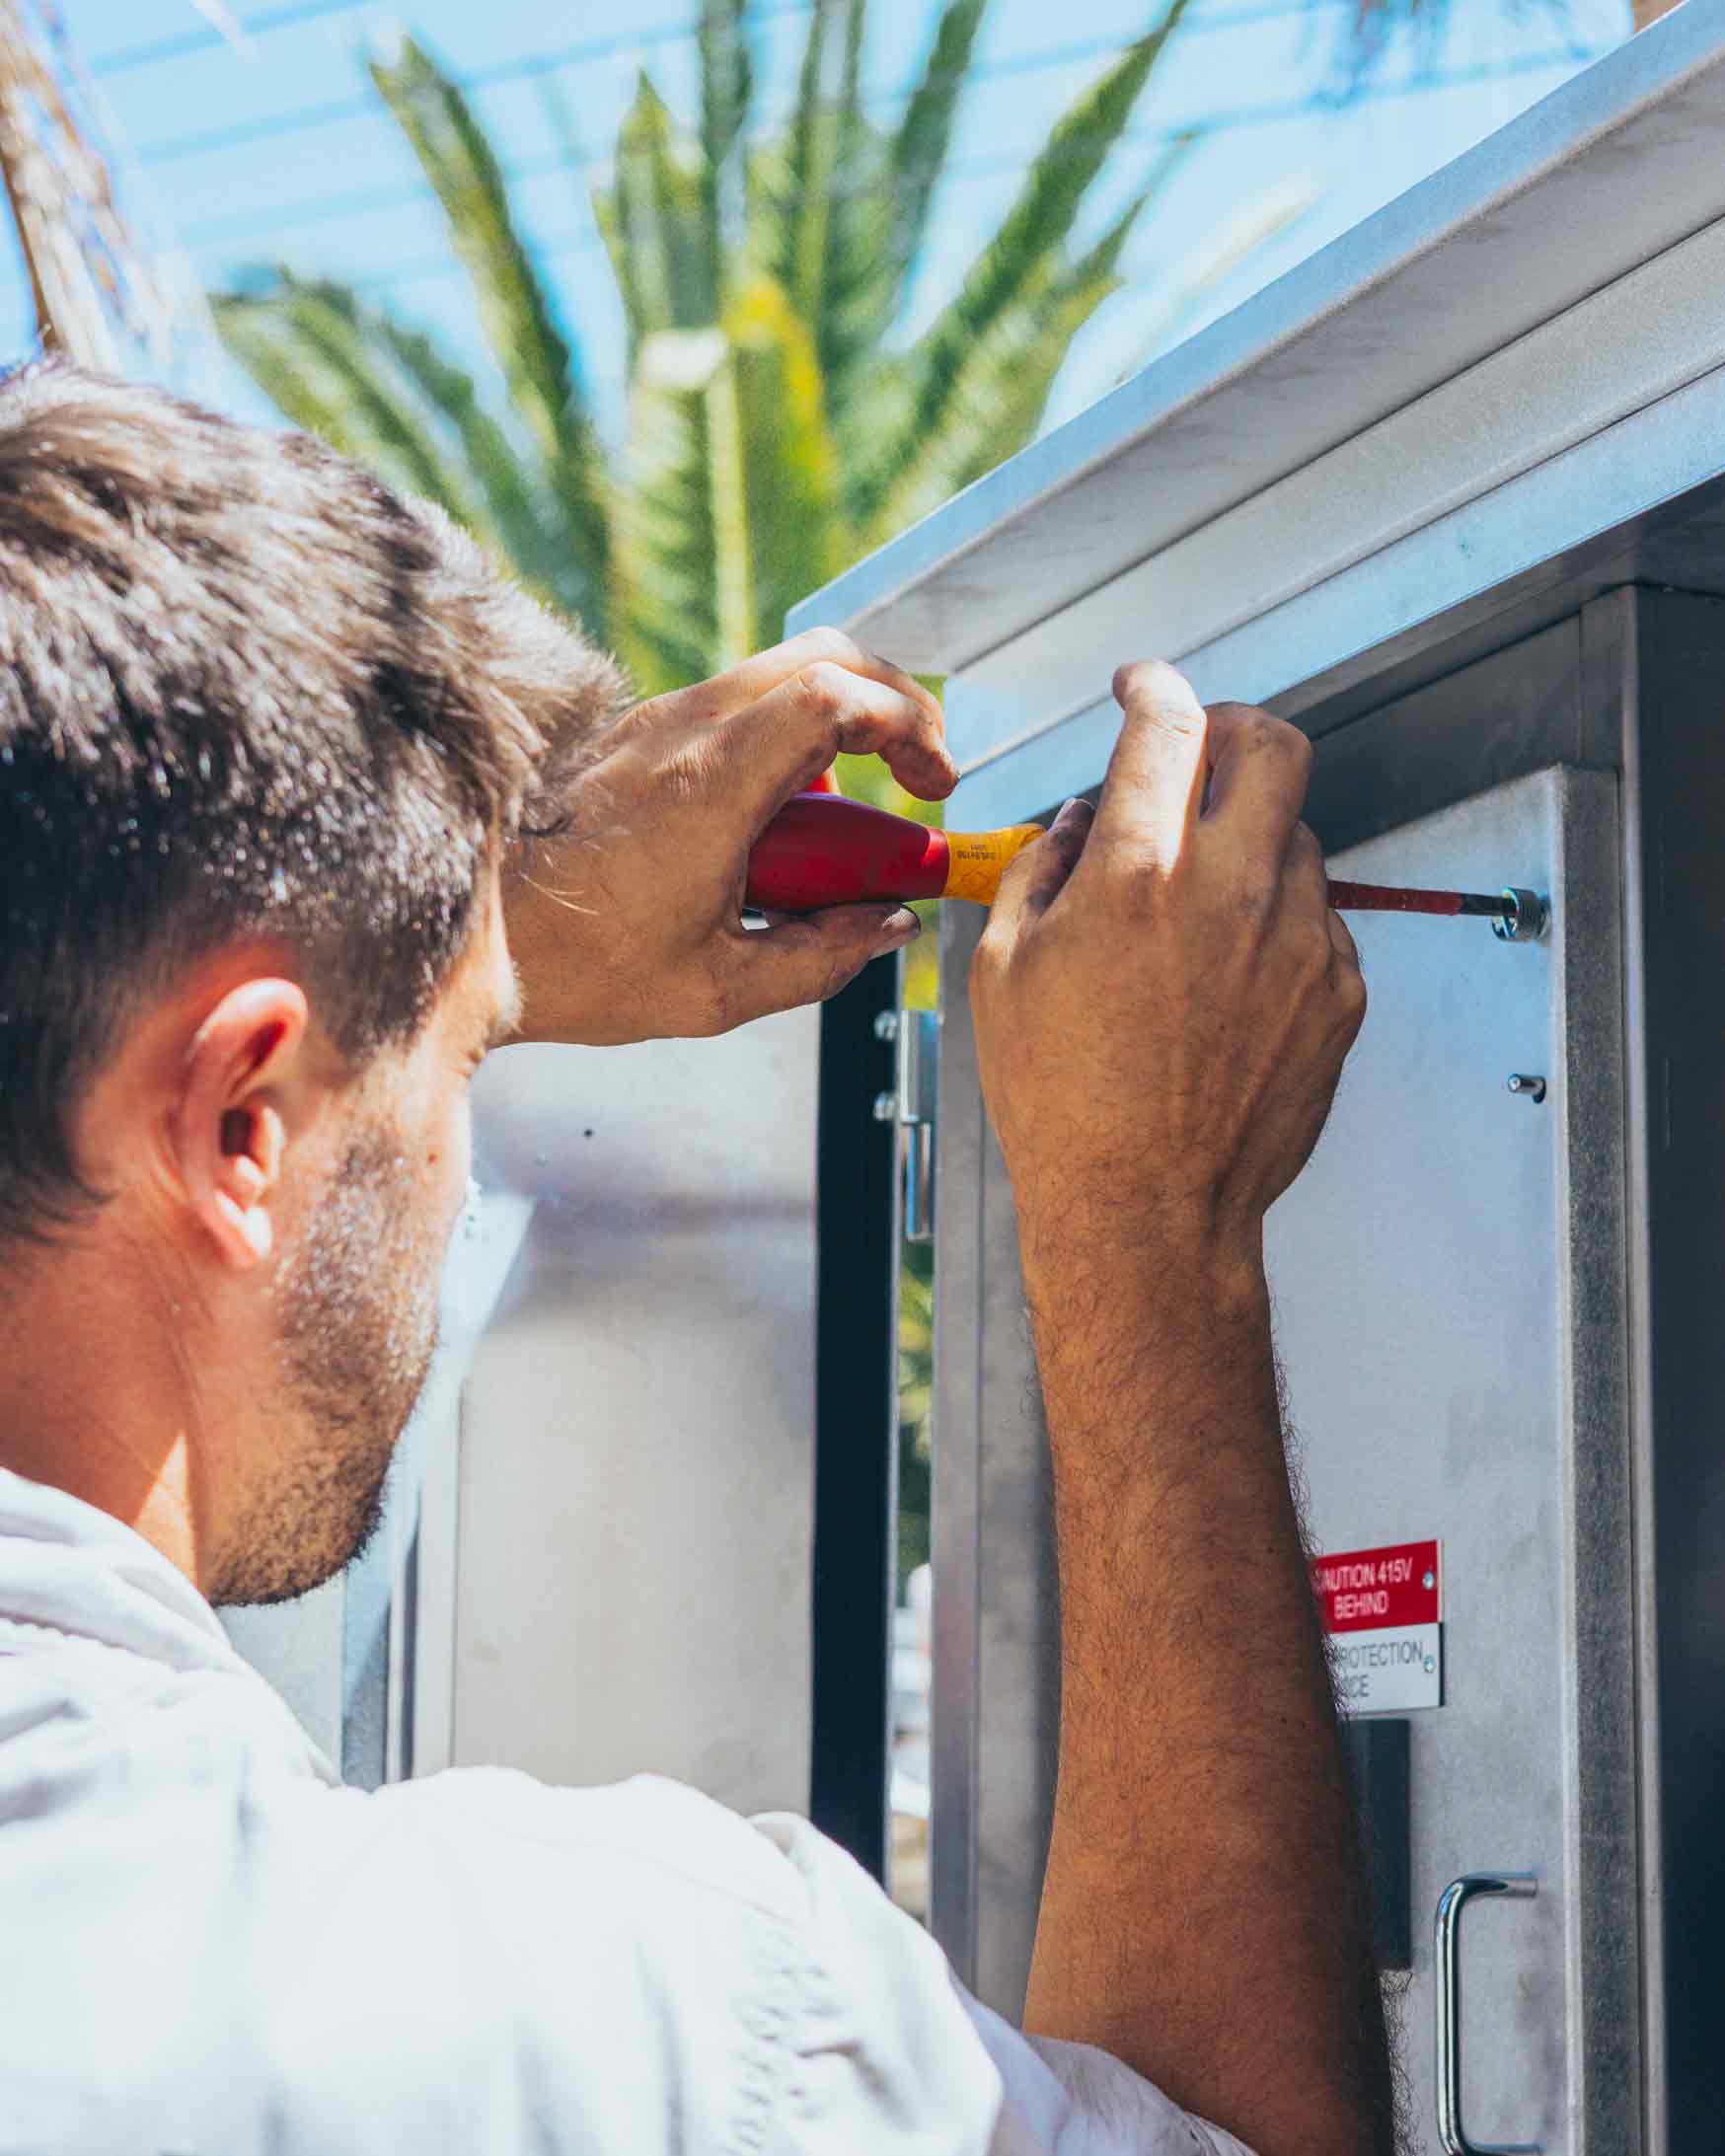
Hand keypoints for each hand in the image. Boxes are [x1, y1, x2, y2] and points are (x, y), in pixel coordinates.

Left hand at [503, 629, 953, 1045]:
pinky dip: (783, 742)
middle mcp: (682, 730)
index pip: (837, 695)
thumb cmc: (577, 969)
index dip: (910, 725)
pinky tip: (774, 828)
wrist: (464, 938)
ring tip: (842, 823)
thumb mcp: (718, 990)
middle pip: (823, 654)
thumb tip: (886, 924)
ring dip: (837, 726)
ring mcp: (653, 721)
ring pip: (778, 674)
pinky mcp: (633, 733)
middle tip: (919, 772)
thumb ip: (821, 957)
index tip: (936, 786)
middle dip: (894, 703)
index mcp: (711, 785)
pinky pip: (733, 708)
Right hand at [970, 661, 1363, 1277]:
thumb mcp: (1004, 972)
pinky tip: (1229, 970)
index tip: (1144, 687)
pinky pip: (1319, 916)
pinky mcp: (1338, 990)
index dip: (1154, 686)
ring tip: (1199, 898)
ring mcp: (1299, 941)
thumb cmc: (1065, 1106)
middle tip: (1203, 748)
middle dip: (1232, 728)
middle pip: (1273, 745)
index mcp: (1139, 877)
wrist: (1144, 1210)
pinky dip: (1277, 918)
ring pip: (1298, 834)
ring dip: (1251, 837)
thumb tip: (1077, 822)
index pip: (1167, 725)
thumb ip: (1041, 870)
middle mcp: (1232, 895)